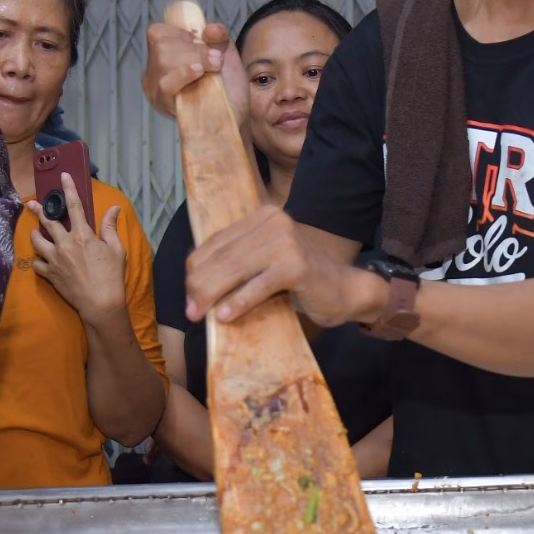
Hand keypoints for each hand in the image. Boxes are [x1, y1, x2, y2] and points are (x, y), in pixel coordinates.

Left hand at [28, 181, 128, 324]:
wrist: (100, 303)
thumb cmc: (112, 276)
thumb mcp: (117, 249)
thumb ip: (110, 227)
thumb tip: (114, 208)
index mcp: (83, 235)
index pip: (74, 206)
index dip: (68, 188)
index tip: (62, 176)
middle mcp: (65, 244)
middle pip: (47, 221)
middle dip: (38, 210)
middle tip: (31, 204)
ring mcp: (55, 259)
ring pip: (37, 241)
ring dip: (35, 235)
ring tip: (34, 232)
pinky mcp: (50, 274)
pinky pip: (37, 263)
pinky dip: (38, 259)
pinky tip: (41, 258)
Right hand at [141, 18, 230, 118]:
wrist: (237, 114)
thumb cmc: (228, 86)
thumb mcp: (226, 52)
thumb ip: (219, 35)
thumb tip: (209, 29)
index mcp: (165, 55)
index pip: (157, 33)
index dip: (183, 35)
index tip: (203, 45)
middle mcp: (155, 72)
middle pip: (161, 46)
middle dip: (193, 49)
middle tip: (214, 61)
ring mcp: (156, 90)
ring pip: (163, 62)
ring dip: (193, 60)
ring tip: (212, 70)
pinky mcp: (163, 106)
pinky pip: (165, 85)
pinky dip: (182, 74)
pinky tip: (198, 74)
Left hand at [185, 202, 369, 327]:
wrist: (345, 290)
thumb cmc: (301, 281)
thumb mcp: (265, 264)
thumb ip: (237, 264)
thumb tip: (193, 285)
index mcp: (263, 216)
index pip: (217, 241)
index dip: (196, 269)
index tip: (188, 294)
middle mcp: (274, 221)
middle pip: (223, 255)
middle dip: (200, 284)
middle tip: (190, 311)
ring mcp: (286, 241)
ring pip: (235, 268)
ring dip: (212, 294)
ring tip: (199, 314)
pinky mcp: (296, 265)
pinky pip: (258, 285)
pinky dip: (238, 302)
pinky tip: (224, 316)